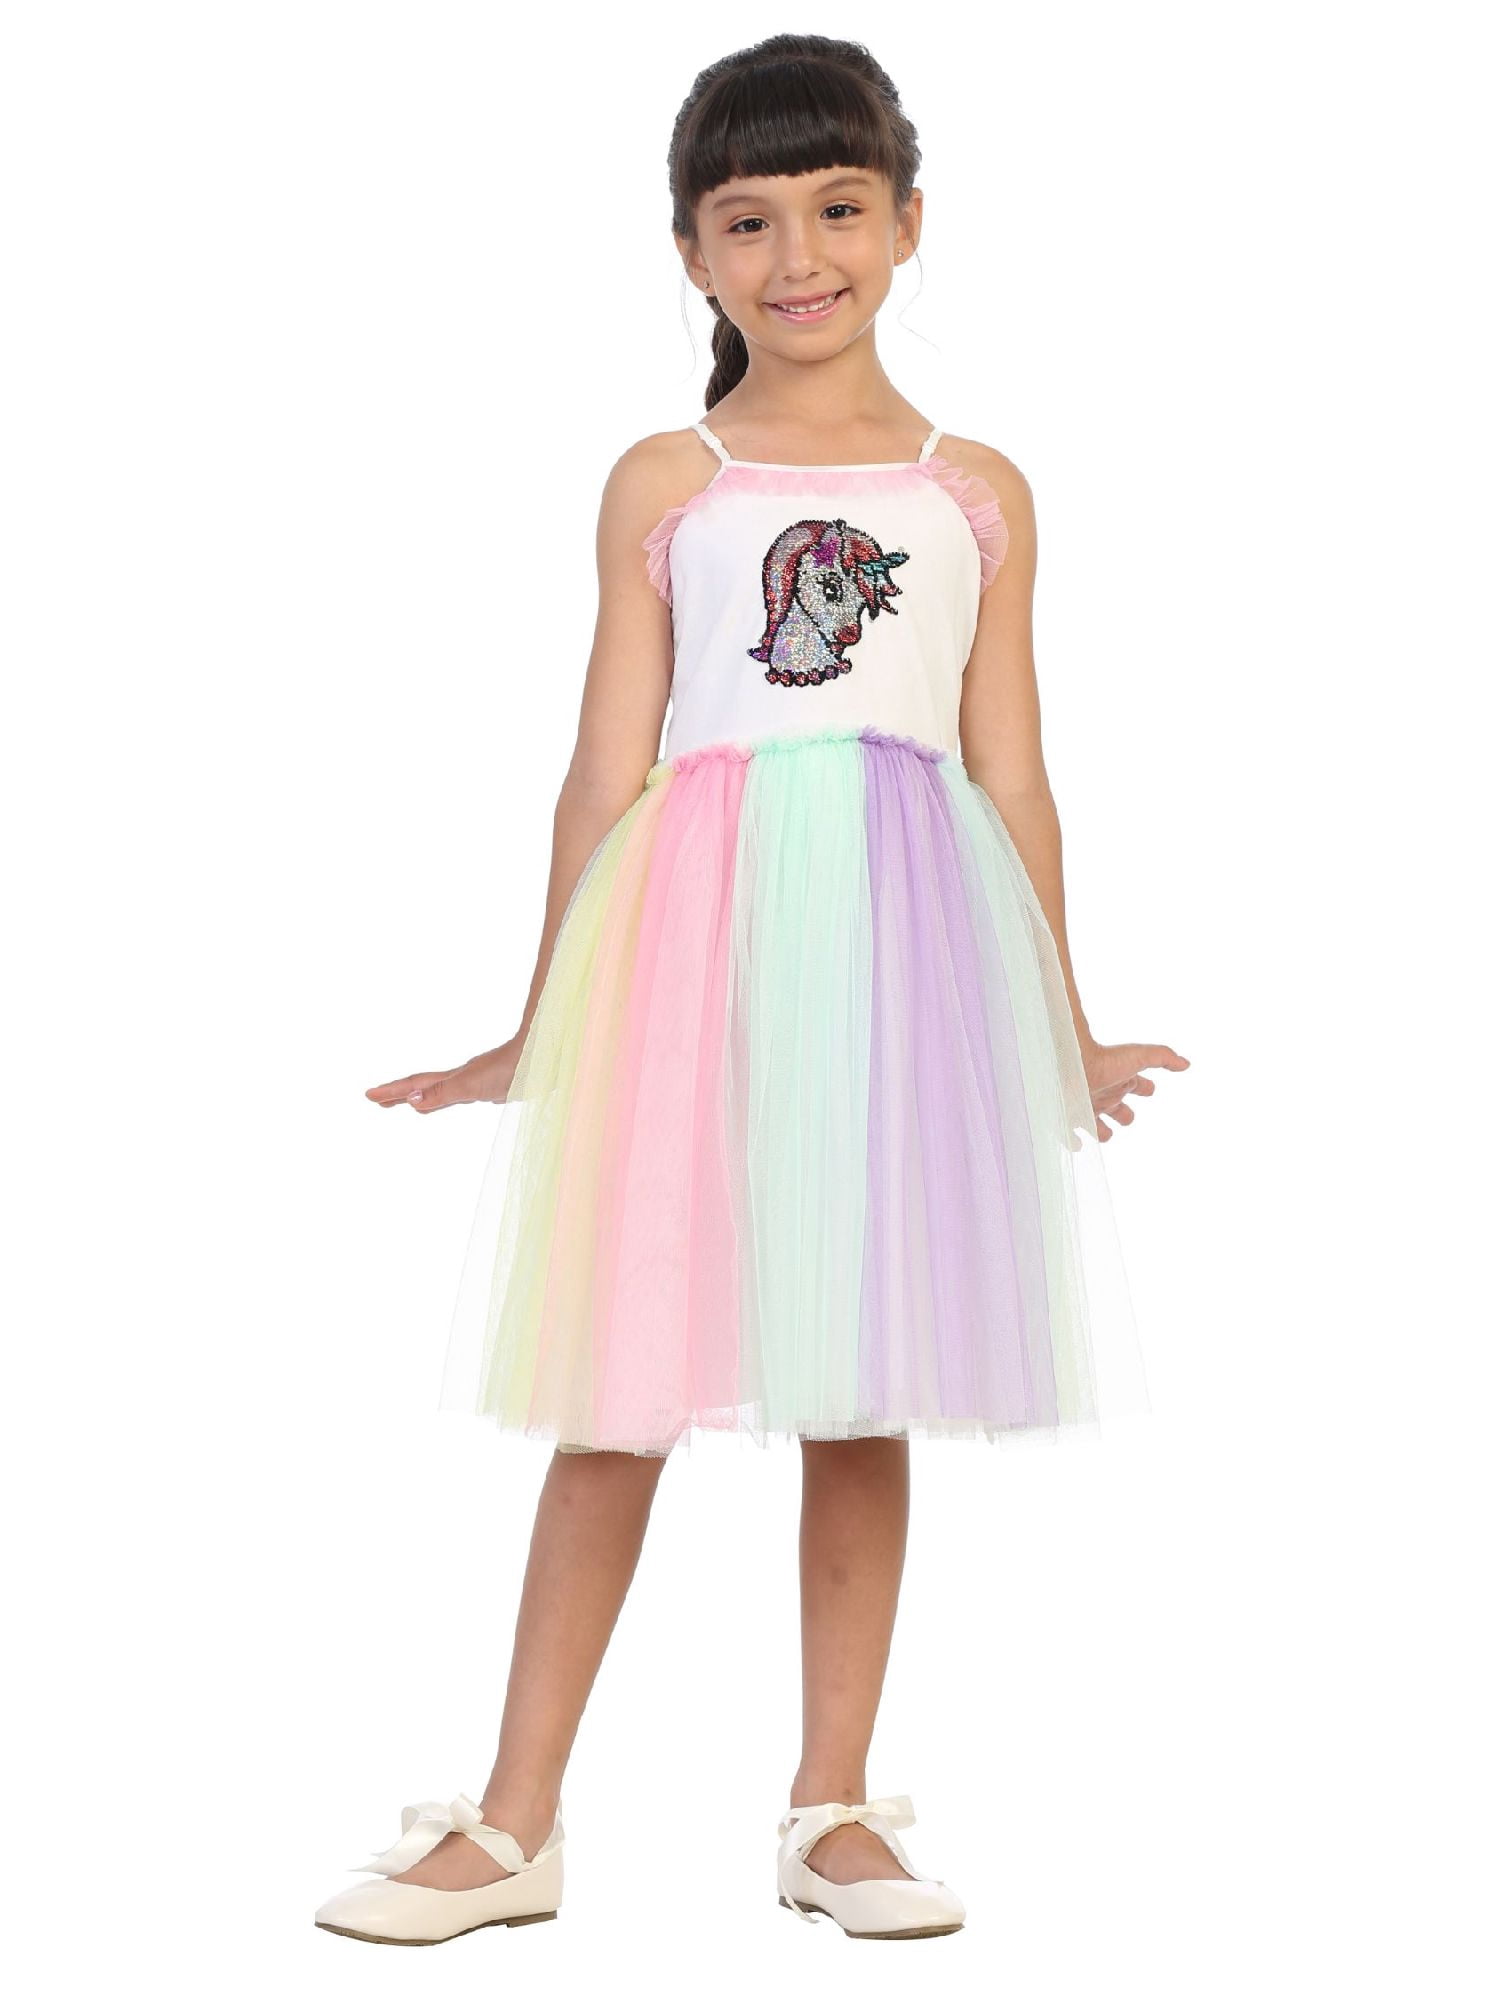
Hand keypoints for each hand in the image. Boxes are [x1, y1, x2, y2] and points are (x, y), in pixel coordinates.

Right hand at [366, 1036, 523, 1112]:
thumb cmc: (510, 1070)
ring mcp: (477, 1081)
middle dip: (400, 1094)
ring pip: (442, 1089)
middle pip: (424, 1086)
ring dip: (423, 1096)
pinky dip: (448, 1098)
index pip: (416, 1085)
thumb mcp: (472, 1085)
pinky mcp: (494, 1086)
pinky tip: (455, 1098)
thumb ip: (443, 1093)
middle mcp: (462, 1078)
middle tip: (378, 1100)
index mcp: (454, 1078)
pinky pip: (460, 1093)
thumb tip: (411, 1102)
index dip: (393, 1092)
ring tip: (410, 1102)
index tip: (369, 1096)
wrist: (543, 1056)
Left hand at [1078, 1036, 1189, 1141]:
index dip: (1145, 1089)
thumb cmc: (1104, 1059)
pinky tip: (1079, 1143)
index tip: (1149, 1090)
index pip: (1137, 1087)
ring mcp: (1085, 1106)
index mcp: (1121, 1081)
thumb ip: (1163, 1057)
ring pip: (1096, 1124)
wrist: (1069, 1063)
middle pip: (1118, 1109)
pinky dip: (1075, 1141)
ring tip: (1105, 1135)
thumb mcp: (1139, 1056)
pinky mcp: (1070, 1117)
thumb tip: (1186, 1063)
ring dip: (1101, 1131)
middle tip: (1127, 1118)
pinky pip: (1070, 1135)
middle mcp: (1103, 1094)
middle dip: (1124, 1114)